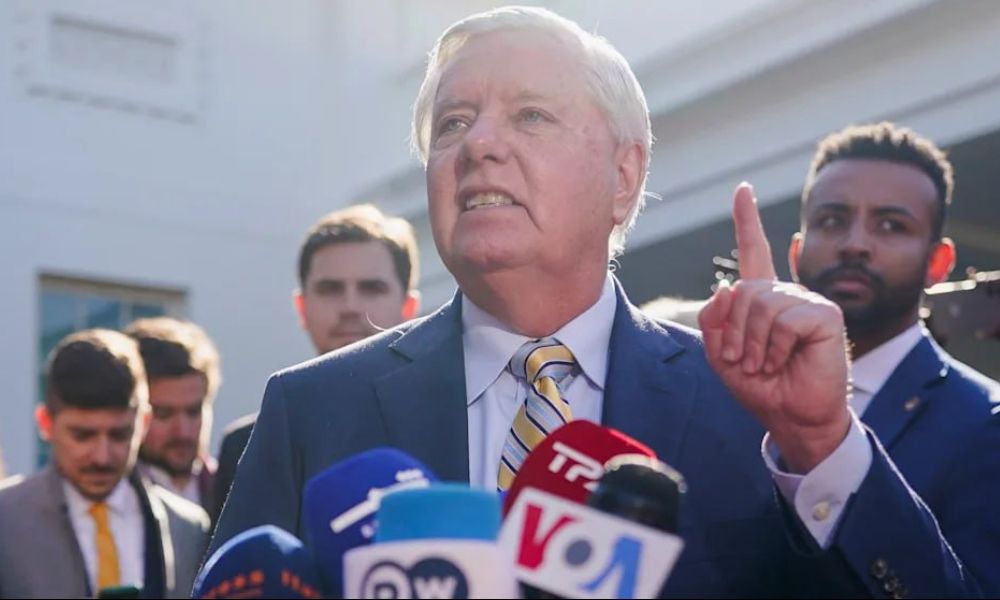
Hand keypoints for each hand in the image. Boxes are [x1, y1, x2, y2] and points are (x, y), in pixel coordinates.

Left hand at [699, 183, 851, 472]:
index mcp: (763, 298)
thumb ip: (714, 322)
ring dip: (752, 343)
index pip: (755, 251)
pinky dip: (775, 347)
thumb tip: (725, 288)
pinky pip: (784, 320)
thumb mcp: (722, 355)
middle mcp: (786, 293)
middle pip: (742, 291)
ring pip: (760, 305)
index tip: (742, 190)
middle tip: (742, 361)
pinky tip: (784, 361)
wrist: (792, 416)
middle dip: (732, 331)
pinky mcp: (825, 314)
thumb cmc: (761, 387)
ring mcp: (807, 300)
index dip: (747, 220)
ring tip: (763, 364)